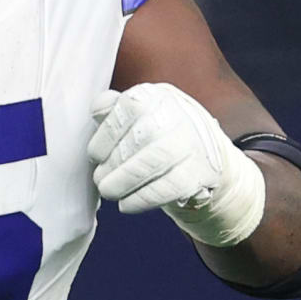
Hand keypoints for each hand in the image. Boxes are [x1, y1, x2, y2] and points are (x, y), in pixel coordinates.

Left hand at [88, 83, 264, 244]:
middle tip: (100, 180)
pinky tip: (126, 204)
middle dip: (113, 162)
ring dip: (124, 180)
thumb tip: (98, 109)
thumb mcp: (137, 117)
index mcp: (157, 95)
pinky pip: (169, 186)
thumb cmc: (159, 137)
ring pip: (156, 158)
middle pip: (142, 134)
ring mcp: (193, 142)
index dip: (105, 135)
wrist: (204, 160)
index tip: (95, 156)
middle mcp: (178, 113)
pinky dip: (142, 198)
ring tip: (109, 191)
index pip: (129, 107)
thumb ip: (113, 110)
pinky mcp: (201, 172)